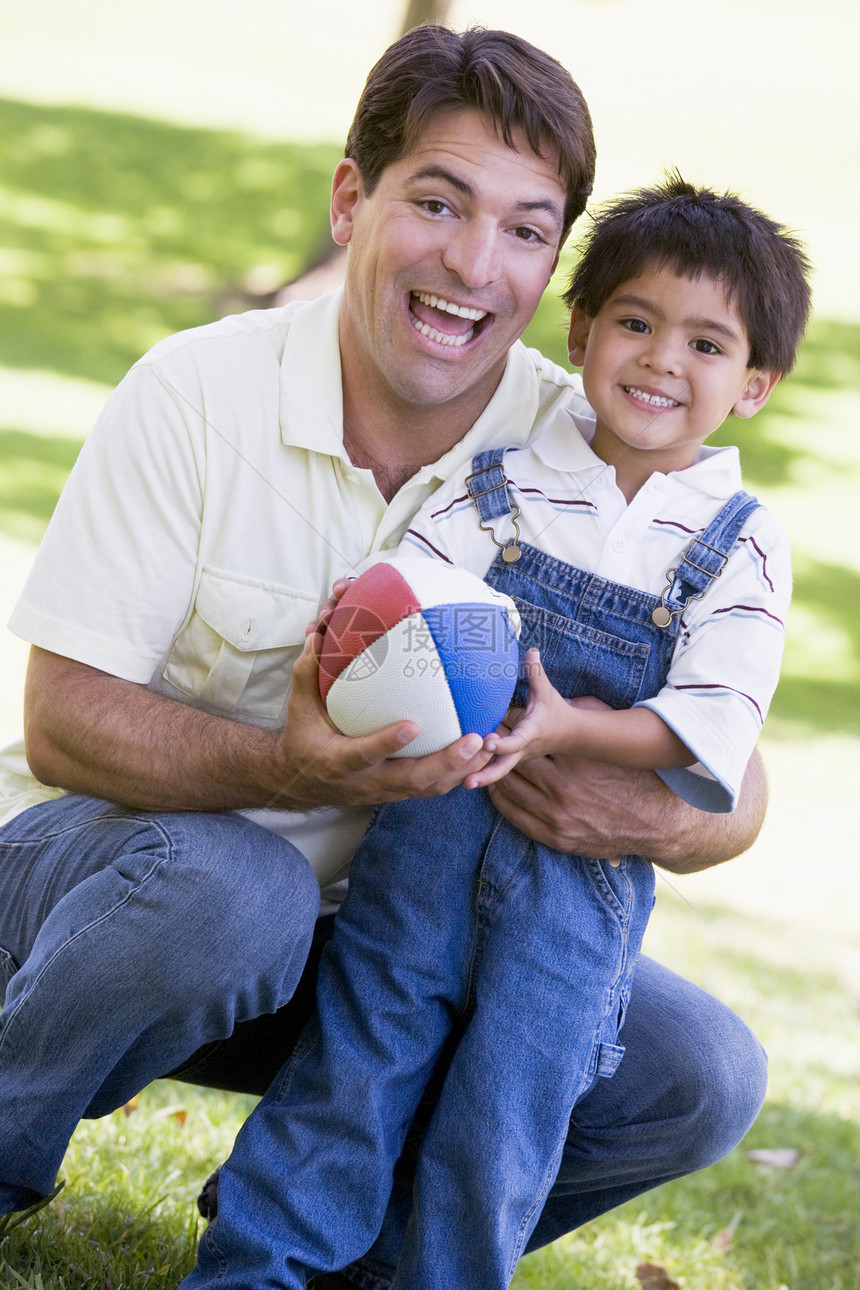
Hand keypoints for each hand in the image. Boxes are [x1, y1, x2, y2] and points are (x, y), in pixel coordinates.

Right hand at [270, 628, 493, 810]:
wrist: (302, 784)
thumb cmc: (302, 738)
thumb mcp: (298, 708)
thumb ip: (308, 673)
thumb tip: (318, 633)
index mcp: (337, 762)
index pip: (363, 753)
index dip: (387, 743)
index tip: (412, 725)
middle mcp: (365, 781)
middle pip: (411, 780)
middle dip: (446, 762)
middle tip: (475, 740)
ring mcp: (385, 790)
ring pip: (430, 787)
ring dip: (463, 769)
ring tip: (491, 745)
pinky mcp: (399, 791)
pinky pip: (433, 785)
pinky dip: (460, 770)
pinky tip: (483, 750)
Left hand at [465, 649, 571, 789]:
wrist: (570, 734)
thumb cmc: (555, 711)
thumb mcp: (546, 691)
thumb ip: (536, 671)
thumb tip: (530, 649)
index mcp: (530, 733)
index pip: (516, 742)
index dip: (502, 743)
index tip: (487, 743)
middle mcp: (522, 749)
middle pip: (504, 767)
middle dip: (487, 775)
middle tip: (468, 781)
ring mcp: (516, 758)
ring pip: (498, 773)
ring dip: (481, 778)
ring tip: (461, 784)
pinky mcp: (510, 760)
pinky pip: (495, 769)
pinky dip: (481, 772)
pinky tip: (460, 776)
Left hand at [484, 694, 629, 858]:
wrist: (651, 822)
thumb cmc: (630, 776)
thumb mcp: (610, 739)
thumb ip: (585, 708)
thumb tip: (566, 680)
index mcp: (572, 759)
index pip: (524, 737)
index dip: (504, 726)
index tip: (490, 717)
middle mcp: (560, 787)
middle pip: (511, 763)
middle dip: (491, 749)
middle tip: (474, 737)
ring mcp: (555, 814)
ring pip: (509, 789)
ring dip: (490, 775)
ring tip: (476, 762)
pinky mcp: (554, 835)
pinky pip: (514, 815)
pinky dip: (500, 800)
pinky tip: (493, 788)